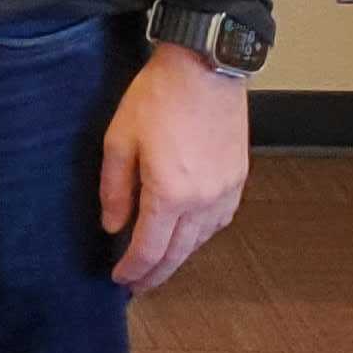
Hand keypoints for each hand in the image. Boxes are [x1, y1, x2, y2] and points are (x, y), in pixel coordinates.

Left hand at [101, 43, 250, 292]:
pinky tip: (189, 234)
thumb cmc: (159, 97)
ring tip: (160, 264)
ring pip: (201, 239)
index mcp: (170, 194)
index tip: (121, 280)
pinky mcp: (238, 177)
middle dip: (156, 273)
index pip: (149, 248)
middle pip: (178, 252)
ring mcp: (225, 190)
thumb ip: (115, 189)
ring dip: (180, 256)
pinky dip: (201, 235)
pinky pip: (220, 220)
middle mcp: (203, 200)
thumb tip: (114, 225)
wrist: (205, 67)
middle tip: (139, 285)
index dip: (133, 269)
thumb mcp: (120, 140)